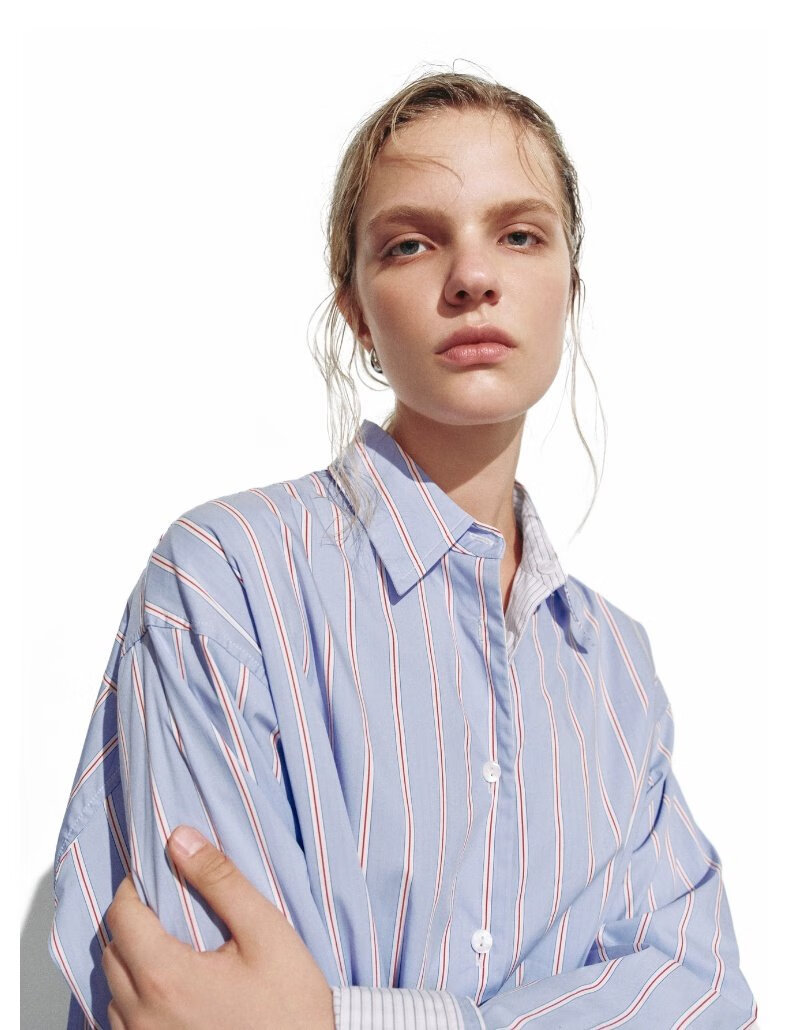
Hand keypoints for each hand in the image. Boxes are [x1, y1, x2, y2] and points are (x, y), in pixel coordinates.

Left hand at [102, 825, 334, 1028]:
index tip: (155, 878)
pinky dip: (137, 1002)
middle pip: (111, 954)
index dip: (132, 890)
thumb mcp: (265, 930)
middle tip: (165, 911)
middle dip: (131, 924)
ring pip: (113, 994)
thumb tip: (180, 840)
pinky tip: (172, 992)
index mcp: (167, 978)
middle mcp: (144, 1017)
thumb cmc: (290, 1002)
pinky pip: (125, 1026)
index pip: (122, 919)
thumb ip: (220, 880)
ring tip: (171, 951)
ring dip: (132, 966)